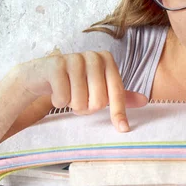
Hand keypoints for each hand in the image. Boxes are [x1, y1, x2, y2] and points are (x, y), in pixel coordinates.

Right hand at [11, 49, 147, 131]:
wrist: (40, 75)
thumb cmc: (73, 83)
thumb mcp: (97, 88)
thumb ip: (119, 94)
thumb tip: (144, 100)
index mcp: (106, 59)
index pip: (116, 91)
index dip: (118, 112)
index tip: (123, 129)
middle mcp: (92, 56)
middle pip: (98, 101)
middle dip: (87, 107)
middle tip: (79, 99)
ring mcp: (73, 58)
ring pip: (80, 101)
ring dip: (72, 104)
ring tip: (67, 94)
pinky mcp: (55, 66)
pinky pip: (63, 97)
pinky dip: (58, 101)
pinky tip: (55, 92)